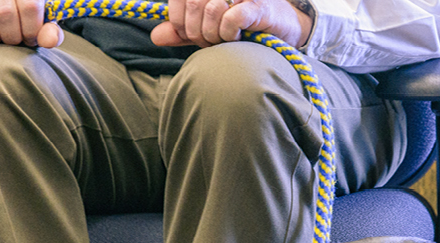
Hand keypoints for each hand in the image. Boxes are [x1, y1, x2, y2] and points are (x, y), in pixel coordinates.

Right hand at [0, 0, 63, 48]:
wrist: (2, 12)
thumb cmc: (25, 21)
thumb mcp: (42, 24)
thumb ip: (50, 32)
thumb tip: (49, 41)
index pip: (29, 6)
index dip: (31, 29)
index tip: (30, 37)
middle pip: (5, 14)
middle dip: (12, 36)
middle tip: (13, 41)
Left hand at [150, 0, 312, 49]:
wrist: (282, 29)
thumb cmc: (243, 26)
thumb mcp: (207, 29)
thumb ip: (183, 31)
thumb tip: (157, 36)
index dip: (178, 20)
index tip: (190, 34)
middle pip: (192, 3)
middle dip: (197, 31)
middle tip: (211, 41)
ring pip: (210, 10)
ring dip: (214, 34)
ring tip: (225, 39)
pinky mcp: (257, 5)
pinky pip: (229, 19)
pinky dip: (229, 34)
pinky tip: (238, 37)